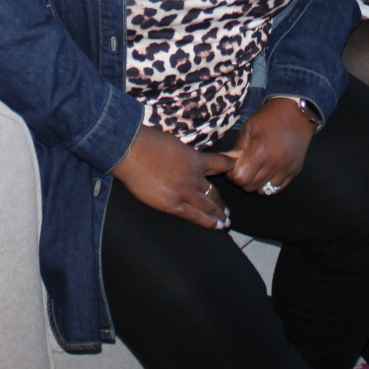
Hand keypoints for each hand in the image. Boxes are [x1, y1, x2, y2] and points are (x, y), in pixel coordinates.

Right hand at [112, 125, 236, 229]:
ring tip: (224, 223)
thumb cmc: (147, 142)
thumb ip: (182, 154)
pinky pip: (193, 215)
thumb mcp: (173, 143)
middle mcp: (194, 176)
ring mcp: (184, 191)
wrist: (132, 151)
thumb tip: (183, 158)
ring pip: (207, 206)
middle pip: (214, 192)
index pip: (219, 163)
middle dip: (221, 203)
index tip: (236, 172)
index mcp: (194, 159)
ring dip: (217, 215)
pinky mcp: (172, 204)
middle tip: (227, 212)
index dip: (229, 167)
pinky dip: (205, 222)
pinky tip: (214, 227)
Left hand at [225, 98, 315, 195]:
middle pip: (250, 187)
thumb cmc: (269, 118)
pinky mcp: (294, 172)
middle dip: (243, 180)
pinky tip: (267, 174)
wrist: (297, 113)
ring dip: (256, 184)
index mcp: (260, 150)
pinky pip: (276, 189)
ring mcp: (285, 169)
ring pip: (263, 191)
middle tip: (243, 168)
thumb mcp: (249, 128)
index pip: (240, 178)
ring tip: (256, 171)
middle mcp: (274, 163)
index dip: (233, 175)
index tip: (233, 167)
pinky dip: (268, 185)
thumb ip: (237, 148)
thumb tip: (226, 162)